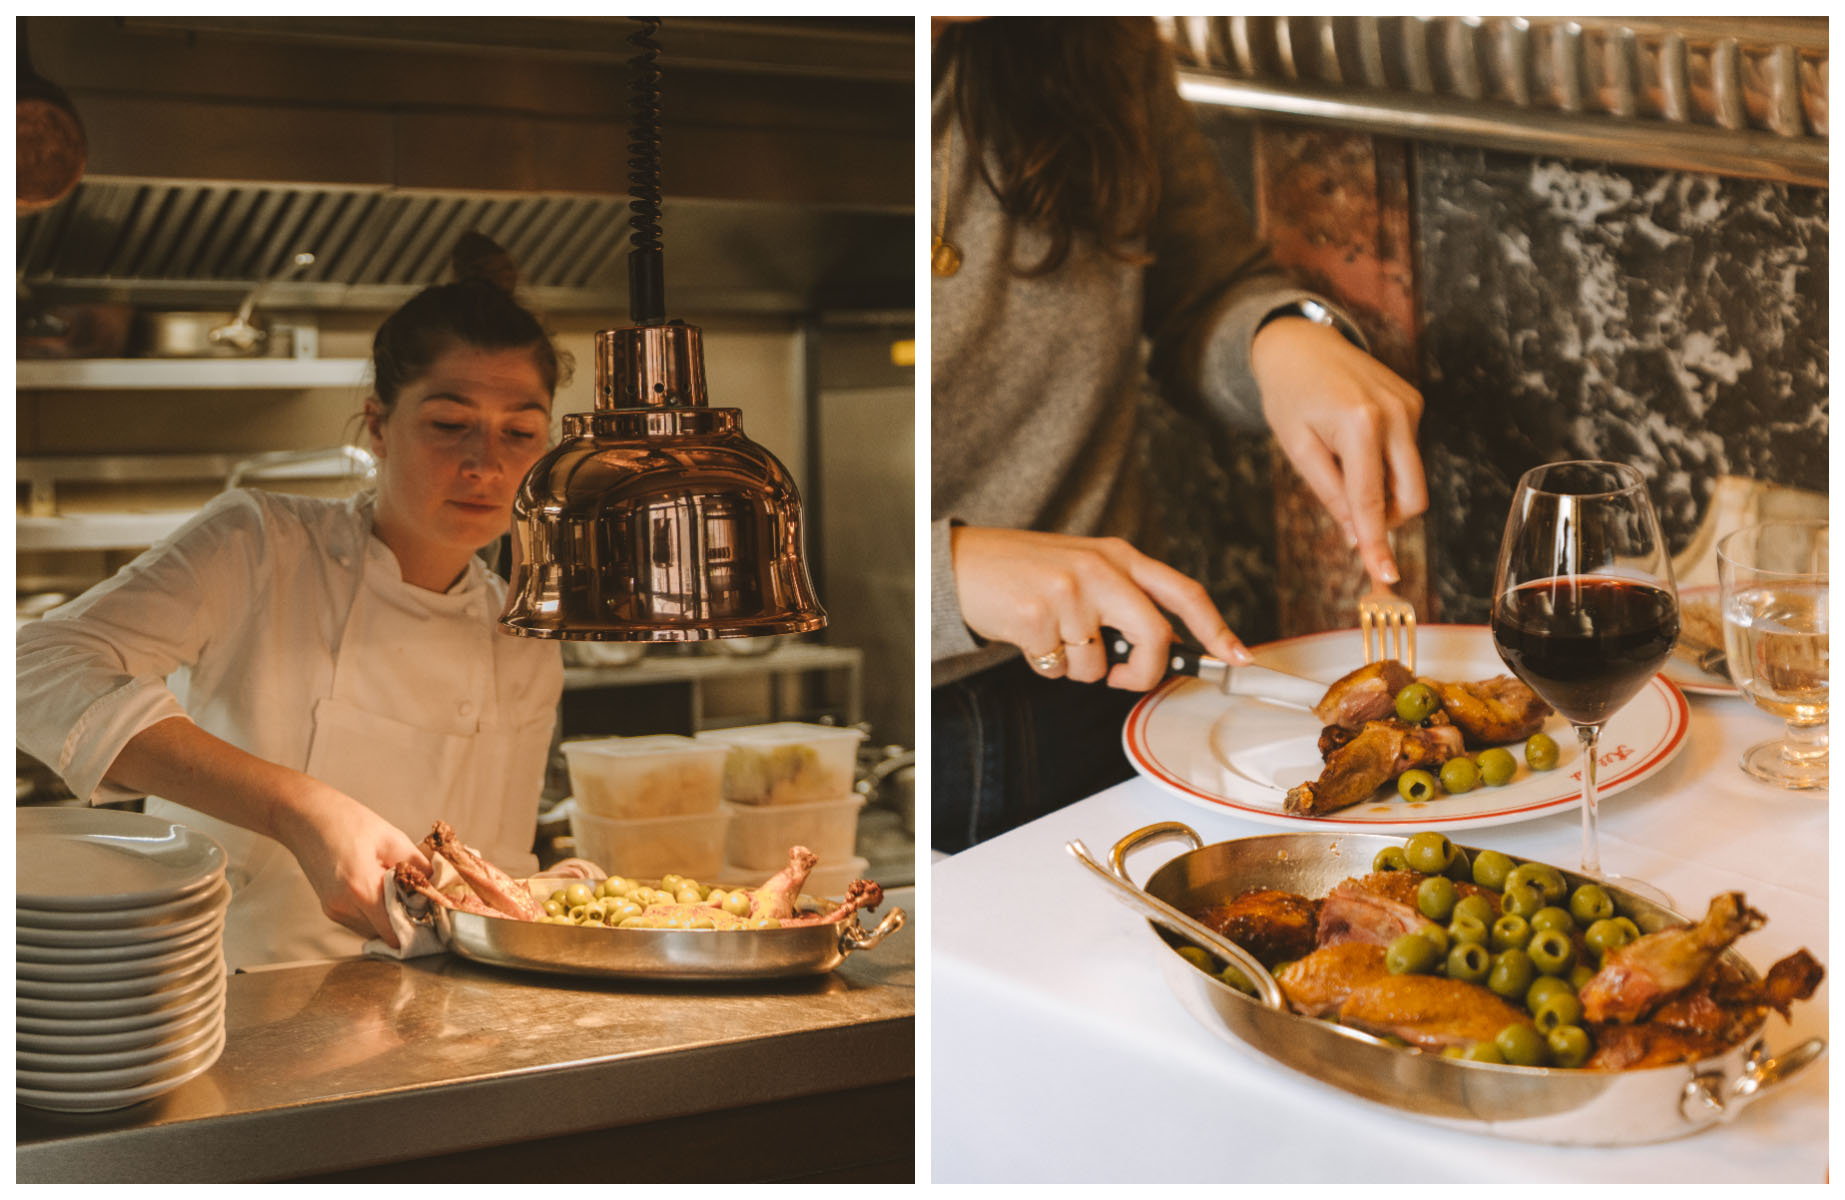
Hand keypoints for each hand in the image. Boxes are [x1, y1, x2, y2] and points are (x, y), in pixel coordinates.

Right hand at [273, 783, 429, 948]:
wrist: (305, 817)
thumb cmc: (347, 822)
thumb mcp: (391, 838)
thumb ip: (417, 866)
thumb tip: (438, 886)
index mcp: (360, 888)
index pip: (393, 930)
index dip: (416, 927)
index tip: (432, 915)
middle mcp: (343, 907)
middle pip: (384, 933)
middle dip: (404, 921)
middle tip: (420, 900)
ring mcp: (333, 910)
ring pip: (372, 929)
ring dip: (388, 917)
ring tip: (399, 890)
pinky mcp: (329, 908)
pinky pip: (360, 921)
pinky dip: (374, 913)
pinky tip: (381, 889)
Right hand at [950, 526, 1251, 689]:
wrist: (962, 563)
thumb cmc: (1023, 571)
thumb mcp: (1083, 569)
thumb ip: (1123, 598)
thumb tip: (1160, 647)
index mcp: (1118, 555)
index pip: (1183, 592)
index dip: (1218, 628)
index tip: (1238, 657)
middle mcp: (1100, 568)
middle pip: (1155, 637)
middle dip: (1144, 673)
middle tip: (1122, 679)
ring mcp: (1070, 591)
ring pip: (1099, 665)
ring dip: (1077, 668)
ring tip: (1051, 637)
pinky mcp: (1038, 615)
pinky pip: (1060, 669)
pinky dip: (1045, 666)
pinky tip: (1028, 637)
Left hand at [1251, 317, 1426, 587]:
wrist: (1301, 343)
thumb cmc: (1289, 395)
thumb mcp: (1297, 448)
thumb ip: (1330, 494)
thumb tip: (1355, 536)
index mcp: (1360, 423)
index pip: (1372, 499)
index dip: (1376, 542)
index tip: (1386, 575)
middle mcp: (1395, 413)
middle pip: (1411, 496)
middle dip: (1386, 517)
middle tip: (1350, 512)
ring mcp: (1411, 405)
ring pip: (1413, 478)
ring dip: (1384, 489)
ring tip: (1344, 465)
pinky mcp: (1415, 402)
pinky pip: (1409, 453)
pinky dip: (1386, 464)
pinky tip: (1356, 443)